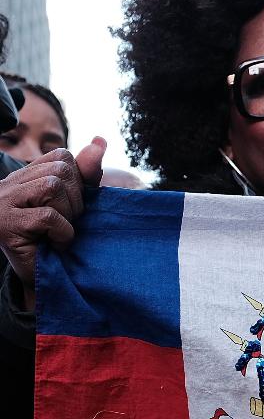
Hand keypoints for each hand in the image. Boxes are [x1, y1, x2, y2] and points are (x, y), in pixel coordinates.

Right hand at [0, 137, 105, 309]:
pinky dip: (61, 233)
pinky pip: (48, 216)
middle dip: (75, 201)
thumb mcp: (74, 202)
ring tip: (57, 232)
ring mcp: (5, 203)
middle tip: (64, 223)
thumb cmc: (58, 238)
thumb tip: (100, 140)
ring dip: (67, 215)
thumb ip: (86, 174)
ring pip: (52, 188)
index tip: (71, 206)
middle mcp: (11, 184)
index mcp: (26, 176)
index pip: (63, 156)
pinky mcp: (7, 225)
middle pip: (61, 171)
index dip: (78, 181)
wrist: (40, 278)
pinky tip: (53, 244)